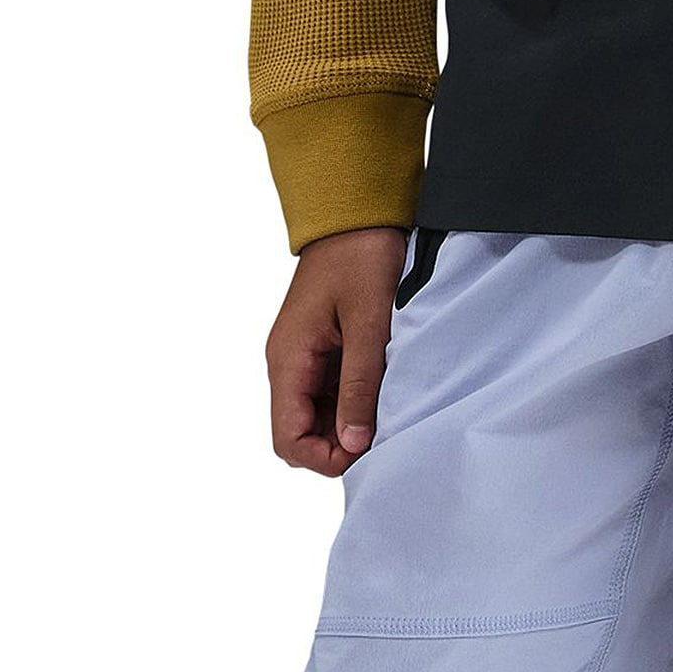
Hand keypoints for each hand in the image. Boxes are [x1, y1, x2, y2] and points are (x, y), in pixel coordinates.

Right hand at [266, 228, 407, 474]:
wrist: (355, 214)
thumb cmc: (361, 257)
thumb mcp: (369, 323)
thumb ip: (360, 385)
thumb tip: (353, 442)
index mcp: (288, 360)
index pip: (288, 440)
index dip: (325, 457)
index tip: (365, 447)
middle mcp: (287, 365)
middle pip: (300, 436)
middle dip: (338, 447)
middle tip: (381, 431)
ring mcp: (302, 361)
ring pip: (316, 421)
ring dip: (348, 427)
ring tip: (384, 410)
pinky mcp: (320, 354)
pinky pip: (329, 398)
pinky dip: (353, 406)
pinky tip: (380, 393)